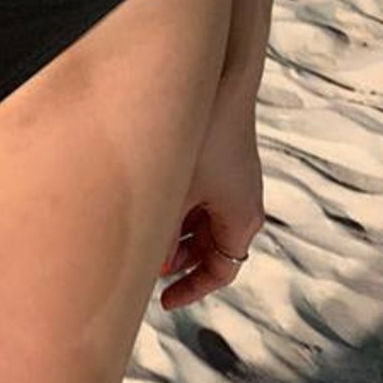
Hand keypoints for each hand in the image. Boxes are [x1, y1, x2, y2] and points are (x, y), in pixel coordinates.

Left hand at [157, 71, 265, 309]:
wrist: (219, 81)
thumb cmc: (203, 138)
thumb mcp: (176, 194)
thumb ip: (161, 233)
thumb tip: (146, 263)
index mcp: (242, 220)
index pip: (221, 271)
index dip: (192, 289)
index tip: (163, 300)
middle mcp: (240, 204)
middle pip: (208, 249)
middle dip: (175, 260)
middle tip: (142, 262)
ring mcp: (228, 182)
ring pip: (198, 223)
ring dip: (171, 233)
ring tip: (141, 231)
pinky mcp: (215, 162)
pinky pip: (195, 198)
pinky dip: (174, 207)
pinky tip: (146, 201)